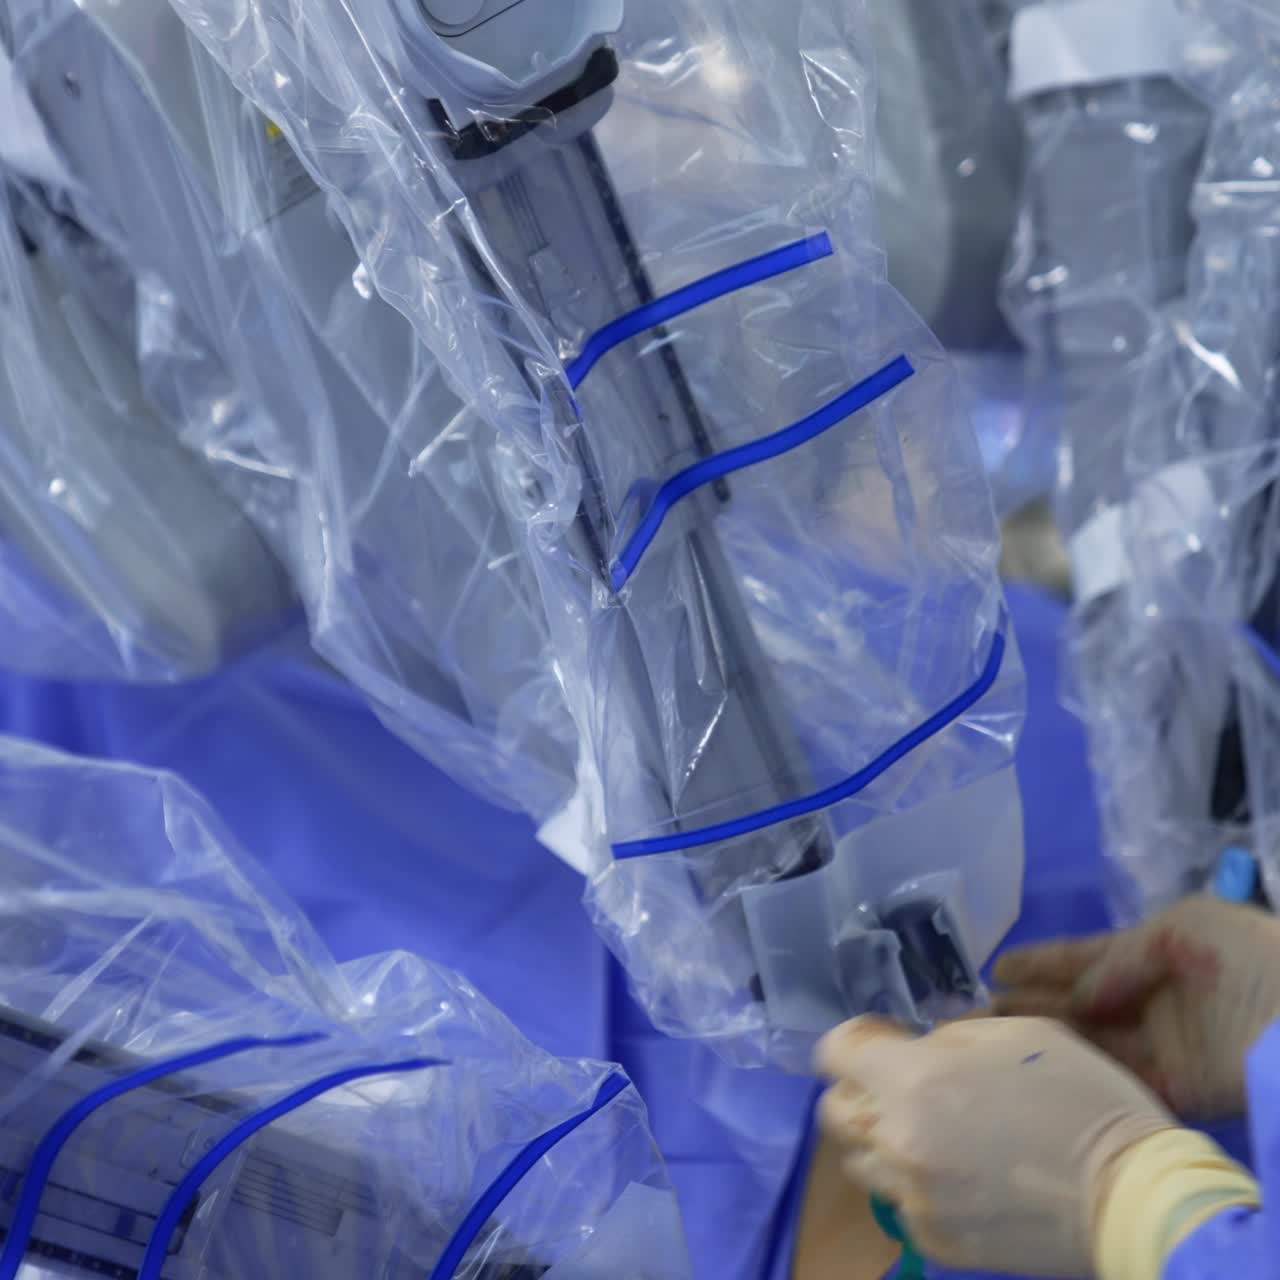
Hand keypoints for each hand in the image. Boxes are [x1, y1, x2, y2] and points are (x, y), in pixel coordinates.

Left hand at [815, 1016, 1174, 1277]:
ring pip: (860, 1161)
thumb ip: (948, 1037)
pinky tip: (961, 1177)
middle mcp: (898, 1140)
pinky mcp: (936, 1240)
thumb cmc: (1080, 1096)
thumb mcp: (1015, 1033)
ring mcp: (913, 1198)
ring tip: (936, 1135)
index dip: (856, 1042)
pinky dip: (914, 1187)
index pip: (833, 1053)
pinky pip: (898, 1205)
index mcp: (913, 1080)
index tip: (887, 1043)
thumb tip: (917, 1050)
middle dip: (860, 1091)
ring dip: (883, 1141)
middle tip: (907, 1087)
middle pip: (835, 1110)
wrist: (1133, 1196)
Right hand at [994, 897, 1279, 1119]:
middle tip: (973, 1010)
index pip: (1085, 956)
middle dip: (1026, 1003)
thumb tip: (1081, 1000)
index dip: (1042, 961)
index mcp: (1156, 952)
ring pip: (1085, 1042)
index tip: (995, 965)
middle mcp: (1151, 999)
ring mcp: (1162, 1046)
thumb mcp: (1183, 930)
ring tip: (985, 1037)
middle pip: (1076, 1003)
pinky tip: (1032, 1068)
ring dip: (1038, 1039)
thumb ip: (1120, 960)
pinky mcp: (1173, 1090)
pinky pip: (1113, 1080)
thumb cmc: (1251, 961)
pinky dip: (1074, 1075)